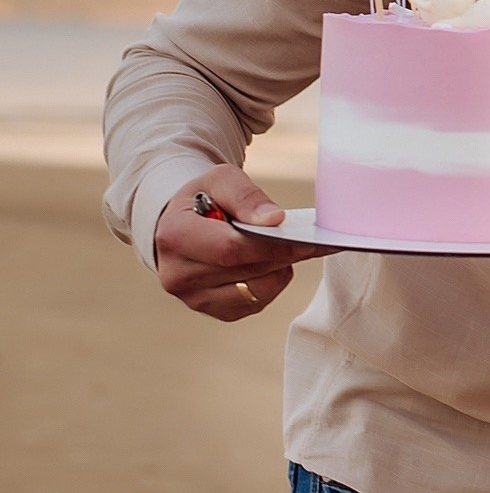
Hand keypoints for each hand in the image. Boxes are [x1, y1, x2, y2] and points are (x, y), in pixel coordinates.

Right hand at [154, 166, 326, 320]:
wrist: (184, 224)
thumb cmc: (204, 199)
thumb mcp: (220, 180)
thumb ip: (245, 195)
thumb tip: (273, 219)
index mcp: (174, 237)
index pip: (229, 249)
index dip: (270, 244)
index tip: (303, 236)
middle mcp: (178, 275)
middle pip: (246, 270)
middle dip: (284, 254)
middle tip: (313, 240)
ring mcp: (195, 298)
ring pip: (256, 291)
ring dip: (280, 268)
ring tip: (287, 247)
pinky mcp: (215, 311)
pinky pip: (257, 302)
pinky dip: (273, 281)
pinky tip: (274, 262)